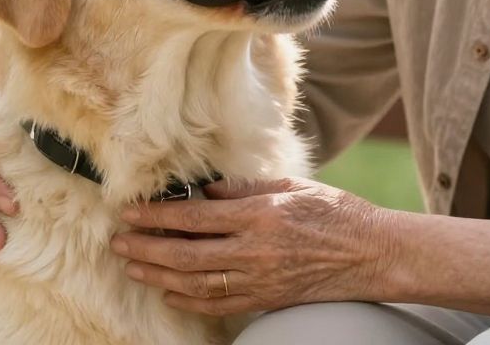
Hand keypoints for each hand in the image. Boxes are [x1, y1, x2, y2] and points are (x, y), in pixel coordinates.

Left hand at [109, 177, 398, 315]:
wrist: (370, 254)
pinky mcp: (264, 299)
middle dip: (146, 248)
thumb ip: (245, 188)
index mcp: (260, 214)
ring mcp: (258, 279)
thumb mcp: (291, 186)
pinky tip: (168, 292)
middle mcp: (254, 249)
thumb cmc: (336, 213)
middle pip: (185, 253)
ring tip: (133, 267)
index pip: (195, 216)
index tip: (132, 212)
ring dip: (158, 276)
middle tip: (119, 242)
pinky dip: (187, 300)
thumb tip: (206, 189)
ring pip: (194, 283)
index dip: (158, 216)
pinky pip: (217, 303)